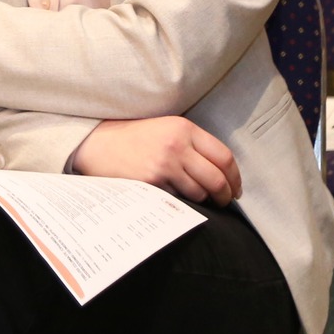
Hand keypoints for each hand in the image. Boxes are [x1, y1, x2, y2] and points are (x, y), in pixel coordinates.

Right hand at [70, 117, 241, 205]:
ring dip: (205, 202)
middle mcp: (177, 144)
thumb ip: (192, 144)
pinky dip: (184, 205)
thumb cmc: (134, 138)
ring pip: (200, 193)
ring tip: (202, 203)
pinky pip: (179, 200)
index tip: (236, 188)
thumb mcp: (165, 129)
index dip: (235, 177)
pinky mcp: (152, 182)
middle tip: (225, 202)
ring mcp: (164, 164)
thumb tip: (221, 172)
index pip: (224, 156)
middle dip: (226, 195)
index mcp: (184, 128)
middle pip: (217, 178)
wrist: (98, 143)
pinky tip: (181, 203)